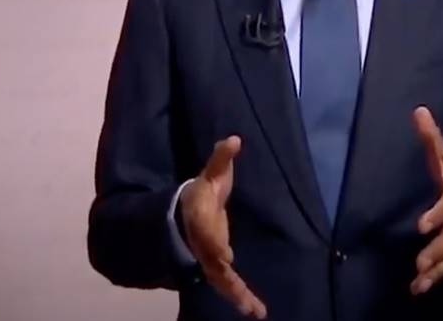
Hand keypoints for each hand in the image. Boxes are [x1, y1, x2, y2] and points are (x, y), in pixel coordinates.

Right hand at [179, 136, 267, 318]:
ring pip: (221, 281)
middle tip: (243, 296)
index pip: (207, 234)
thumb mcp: (212, 173)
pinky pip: (228, 284)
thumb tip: (234, 139)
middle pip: (214, 265)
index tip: (226, 255)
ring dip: (237, 296)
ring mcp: (210, 258)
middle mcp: (204, 244)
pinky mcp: (218, 265)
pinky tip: (255, 311)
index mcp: (201, 220)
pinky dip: (240, 297)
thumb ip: (222, 158)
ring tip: (255, 311)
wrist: (186, 210)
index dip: (215, 244)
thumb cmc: (204, 190)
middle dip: (228, 280)